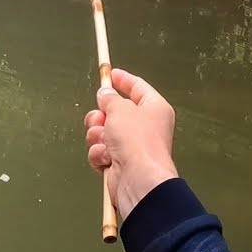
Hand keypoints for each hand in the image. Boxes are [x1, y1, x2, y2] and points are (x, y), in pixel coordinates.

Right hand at [84, 68, 178, 219]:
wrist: (138, 179)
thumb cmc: (136, 138)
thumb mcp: (120, 109)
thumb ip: (109, 98)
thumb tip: (105, 94)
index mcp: (153, 108)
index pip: (137, 87)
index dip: (122, 79)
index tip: (108, 73)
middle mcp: (144, 125)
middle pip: (114, 111)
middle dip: (100, 115)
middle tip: (100, 119)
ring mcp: (131, 145)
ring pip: (102, 131)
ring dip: (97, 136)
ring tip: (105, 142)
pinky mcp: (118, 162)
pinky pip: (100, 149)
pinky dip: (99, 153)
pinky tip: (106, 158)